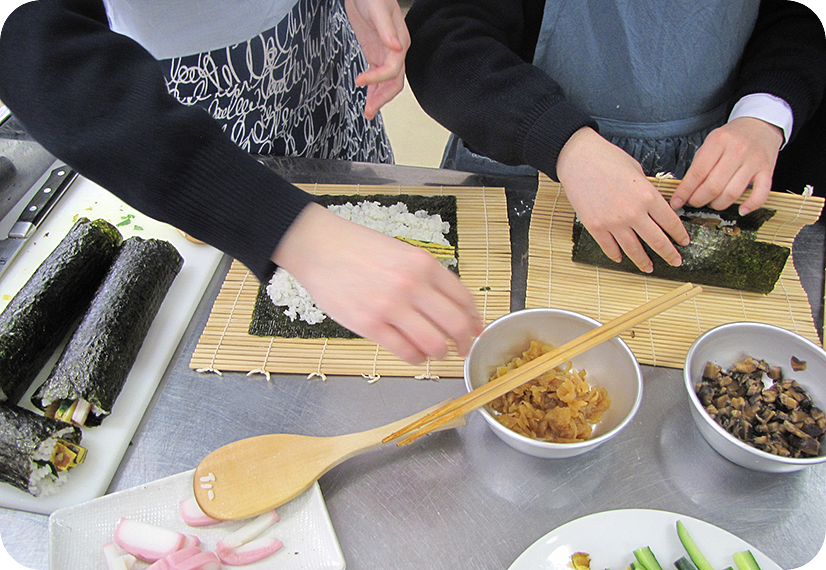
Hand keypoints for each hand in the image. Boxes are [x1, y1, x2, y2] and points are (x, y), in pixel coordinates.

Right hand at [271, 203, 482, 364]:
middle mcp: (412, 285)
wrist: (320, 247)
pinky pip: (405, 352)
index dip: (475, 320)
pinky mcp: (369, 325)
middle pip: (456, 325)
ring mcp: (391, 306)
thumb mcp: (403, 253)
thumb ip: (427, 278)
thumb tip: (452, 307)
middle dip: (464, 342)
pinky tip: (413, 355)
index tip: (475, 330)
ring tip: (434, 353)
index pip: (464, 299)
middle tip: (462, 349)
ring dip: (439, 353)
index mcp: (424, 265)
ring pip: (434, 344)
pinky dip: (415, 359)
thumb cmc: (359, 249)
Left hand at [344, 0, 409, 119]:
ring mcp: (386, 54)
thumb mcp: (379, 10)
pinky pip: (378, 77)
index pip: (393, 69)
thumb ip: (387, 29)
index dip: (377, 78)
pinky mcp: (376, 54)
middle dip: (382, 98)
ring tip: (368, 112)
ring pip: (387, 83)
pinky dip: (373, 89)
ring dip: (378, 98)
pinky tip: (368, 99)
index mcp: (400, 43)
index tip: (359, 80)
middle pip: (394, 82)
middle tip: (369, 111)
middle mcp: (396, 51)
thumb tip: (396, 47)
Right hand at [556, 127, 689, 272]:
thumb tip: (654, 208)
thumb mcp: (637, 171)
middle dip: (669, 254)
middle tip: (676, 261)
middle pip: (657, 241)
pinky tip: (621, 258)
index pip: (671, 222)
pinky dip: (617, 255)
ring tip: (649, 268)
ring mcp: (613, 222)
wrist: (578, 158)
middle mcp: (633, 213)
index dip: (679, 235)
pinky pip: (610, 248)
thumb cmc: (608, 159)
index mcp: (648, 196)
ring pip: (634, 250)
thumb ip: (647, 192)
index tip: (684, 242)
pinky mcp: (596, 227)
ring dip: (644, 261)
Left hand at [671, 117, 783, 215]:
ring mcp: (754, 161)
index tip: (676, 202)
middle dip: (698, 200)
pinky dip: (750, 206)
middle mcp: (737, 150)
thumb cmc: (731, 137)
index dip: (685, 191)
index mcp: (719, 141)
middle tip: (694, 202)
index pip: (697, 173)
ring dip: (718, 204)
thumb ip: (699, 165)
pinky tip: (741, 210)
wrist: (760, 125)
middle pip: (713, 186)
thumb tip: (684, 191)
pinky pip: (760, 194)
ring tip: (712, 202)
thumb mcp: (711, 143)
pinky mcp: (767, 170)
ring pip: (732, 193)